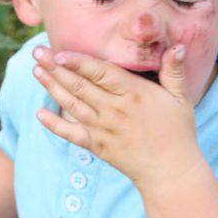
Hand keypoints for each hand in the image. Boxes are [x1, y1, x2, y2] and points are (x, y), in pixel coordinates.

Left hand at [32, 44, 203, 196]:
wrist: (170, 172)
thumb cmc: (178, 132)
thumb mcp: (181, 98)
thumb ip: (174, 71)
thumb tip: (178, 46)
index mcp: (134, 94)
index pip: (101, 73)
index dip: (78, 63)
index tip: (59, 53)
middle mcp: (114, 110)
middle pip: (80, 86)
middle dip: (56, 68)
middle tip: (37, 53)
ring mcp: (103, 129)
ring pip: (72, 105)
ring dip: (52, 88)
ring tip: (36, 71)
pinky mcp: (97, 146)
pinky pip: (71, 134)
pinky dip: (54, 125)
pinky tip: (39, 113)